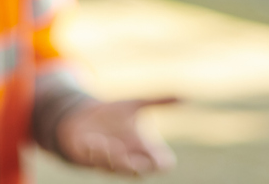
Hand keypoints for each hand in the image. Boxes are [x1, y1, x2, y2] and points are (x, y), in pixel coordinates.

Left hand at [54, 97, 177, 175]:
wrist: (81, 117)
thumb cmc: (113, 115)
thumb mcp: (136, 105)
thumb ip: (159, 101)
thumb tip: (187, 96)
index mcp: (143, 149)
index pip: (161, 164)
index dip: (162, 163)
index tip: (160, 156)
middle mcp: (128, 158)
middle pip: (139, 172)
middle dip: (137, 166)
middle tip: (137, 160)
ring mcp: (108, 161)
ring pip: (116, 168)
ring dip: (115, 159)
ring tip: (111, 144)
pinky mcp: (89, 158)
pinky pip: (94, 161)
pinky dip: (95, 152)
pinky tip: (93, 141)